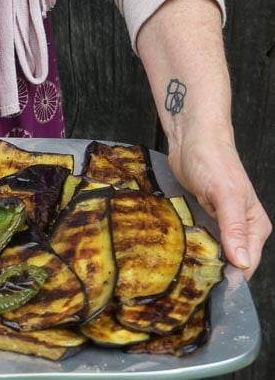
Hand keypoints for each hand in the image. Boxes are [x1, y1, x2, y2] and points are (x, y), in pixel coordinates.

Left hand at [166, 130, 270, 279]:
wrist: (192, 139)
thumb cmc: (213, 161)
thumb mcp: (226, 195)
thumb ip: (234, 229)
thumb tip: (243, 262)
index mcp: (255, 226)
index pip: (247, 264)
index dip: (231, 279)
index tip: (212, 293)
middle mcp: (240, 228)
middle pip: (229, 262)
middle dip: (214, 274)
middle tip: (191, 286)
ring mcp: (219, 223)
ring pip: (212, 252)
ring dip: (200, 262)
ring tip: (182, 275)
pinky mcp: (200, 217)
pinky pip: (198, 239)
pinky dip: (190, 247)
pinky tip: (177, 255)